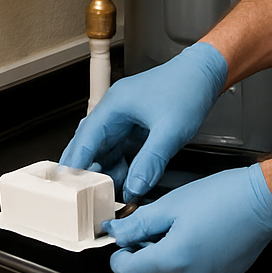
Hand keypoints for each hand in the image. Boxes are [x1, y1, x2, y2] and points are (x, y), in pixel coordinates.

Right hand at [59, 41, 226, 201]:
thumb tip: (134, 188)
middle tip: (82, 199)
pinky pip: (118, 151)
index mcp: (115, 105)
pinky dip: (118, 167)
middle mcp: (115, 111)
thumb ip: (151, 160)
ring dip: (103, 172)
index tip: (66, 189)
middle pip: (89, 146)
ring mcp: (124, 118)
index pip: (86, 139)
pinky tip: (124, 182)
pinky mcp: (135, 126)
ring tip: (106, 195)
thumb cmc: (187, 88)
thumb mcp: (170, 129)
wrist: (205, 74)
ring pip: (103, 151)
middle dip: (84, 171)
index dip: (74, 165)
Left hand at [103, 164, 271, 272]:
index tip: (122, 240)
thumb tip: (116, 232)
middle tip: (158, 219)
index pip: (130, 272)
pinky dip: (192, 256)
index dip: (120, 255)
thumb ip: (140, 223)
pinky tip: (202, 231)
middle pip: (154, 270)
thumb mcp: (172, 203)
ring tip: (185, 221)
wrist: (263, 200)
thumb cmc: (222, 196)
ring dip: (171, 251)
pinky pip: (196, 272)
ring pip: (175, 271)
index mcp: (174, 260)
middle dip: (149, 247)